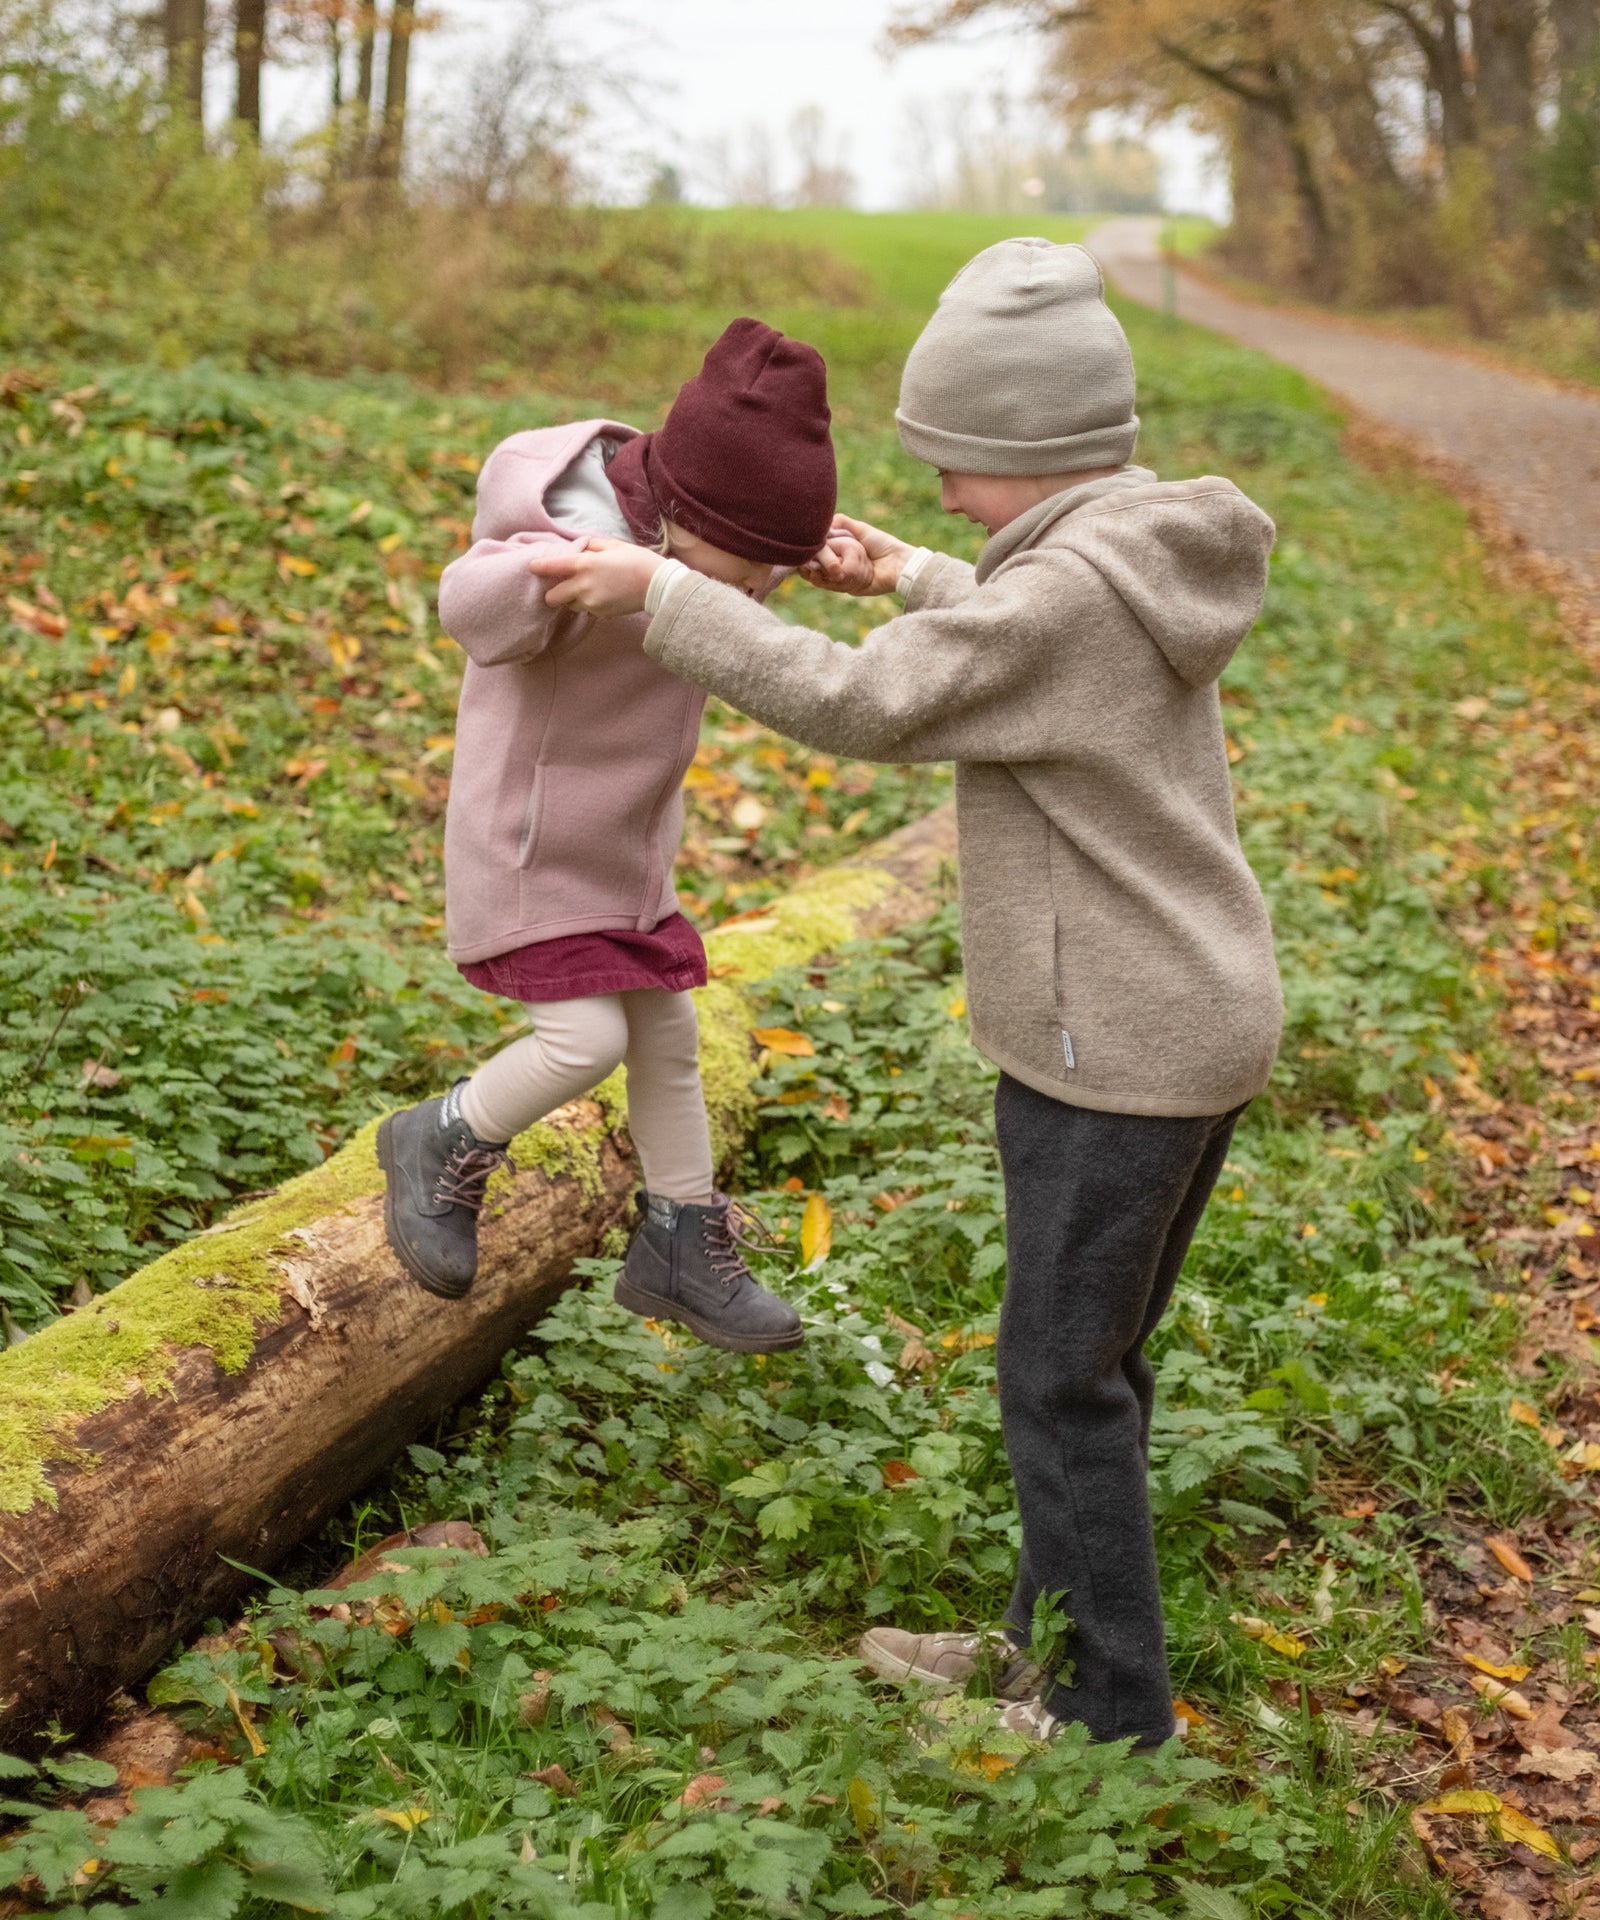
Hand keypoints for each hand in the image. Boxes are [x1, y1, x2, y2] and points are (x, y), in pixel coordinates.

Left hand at [526, 538, 663, 615]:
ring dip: (573, 599)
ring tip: (589, 590)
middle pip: (552, 597)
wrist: (657, 586)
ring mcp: (591, 603)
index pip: (551, 566)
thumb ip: (591, 547)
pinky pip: (587, 611)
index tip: (532, 567)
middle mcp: (583, 585)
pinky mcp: (600, 614)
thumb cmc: (637, 560)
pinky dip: (590, 605)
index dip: (538, 567)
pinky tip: (604, 596)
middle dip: (554, 593)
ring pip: (570, 605)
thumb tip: (579, 549)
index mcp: (584, 564)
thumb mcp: (613, 545)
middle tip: (563, 586)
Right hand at [800, 514, 912, 596]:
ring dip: (818, 572)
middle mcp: (841, 562)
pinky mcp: (848, 587)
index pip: (821, 550)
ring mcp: (844, 576)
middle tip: (806, 560)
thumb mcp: (862, 529)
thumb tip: (825, 521)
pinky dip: (827, 581)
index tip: (805, 548)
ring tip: (811, 568)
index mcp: (843, 548)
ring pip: (822, 576)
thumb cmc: (883, 544)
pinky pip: (833, 586)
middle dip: (811, 563)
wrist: (898, 565)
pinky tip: (819, 575)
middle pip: (818, 565)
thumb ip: (844, 522)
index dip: (811, 551)